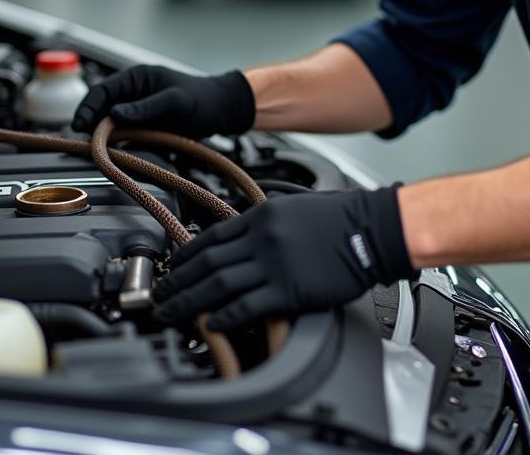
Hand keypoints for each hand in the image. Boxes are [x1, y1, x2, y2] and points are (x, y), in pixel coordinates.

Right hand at [71, 64, 254, 137]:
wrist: (223, 111)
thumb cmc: (202, 99)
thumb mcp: (175, 102)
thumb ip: (146, 107)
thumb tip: (114, 114)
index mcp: (136, 78)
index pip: (102, 91)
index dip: (88, 108)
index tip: (79, 126)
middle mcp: (132, 94)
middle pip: (102, 110)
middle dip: (92, 126)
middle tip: (85, 143)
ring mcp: (137, 112)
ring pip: (111, 126)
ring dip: (104, 138)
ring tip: (97, 152)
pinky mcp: (144, 127)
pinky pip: (126, 137)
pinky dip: (119, 146)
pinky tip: (116, 156)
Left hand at [152, 186, 412, 330]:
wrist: (371, 229)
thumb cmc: (340, 217)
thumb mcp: (293, 205)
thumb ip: (263, 220)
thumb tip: (238, 234)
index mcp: (261, 215)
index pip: (210, 236)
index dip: (184, 253)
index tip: (170, 265)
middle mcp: (261, 238)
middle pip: (206, 261)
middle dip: (176, 280)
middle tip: (159, 294)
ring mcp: (273, 264)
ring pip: (218, 284)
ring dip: (189, 300)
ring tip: (171, 312)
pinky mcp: (289, 290)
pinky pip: (247, 306)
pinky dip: (224, 316)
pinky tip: (210, 324)